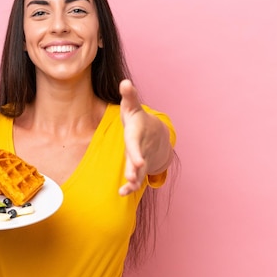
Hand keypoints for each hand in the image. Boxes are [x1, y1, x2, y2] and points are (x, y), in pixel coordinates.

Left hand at [119, 79, 148, 195]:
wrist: (154, 133)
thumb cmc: (137, 119)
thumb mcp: (132, 107)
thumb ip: (129, 96)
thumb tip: (125, 82)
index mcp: (137, 133)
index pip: (135, 143)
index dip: (136, 153)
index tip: (139, 162)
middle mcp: (142, 147)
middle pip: (139, 159)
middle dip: (135, 169)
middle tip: (132, 178)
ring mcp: (142, 158)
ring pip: (139, 172)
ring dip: (133, 182)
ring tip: (125, 190)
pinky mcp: (139, 167)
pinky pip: (137, 178)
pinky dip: (130, 186)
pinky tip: (122, 193)